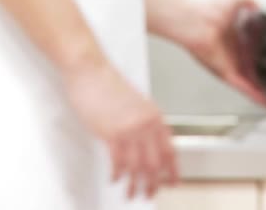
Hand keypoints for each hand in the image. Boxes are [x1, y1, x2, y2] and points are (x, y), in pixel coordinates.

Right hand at [64, 62, 177, 198]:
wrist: (91, 71)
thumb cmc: (109, 86)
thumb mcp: (136, 104)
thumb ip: (144, 123)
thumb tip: (148, 145)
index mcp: (155, 116)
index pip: (170, 150)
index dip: (173, 170)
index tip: (174, 182)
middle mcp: (146, 124)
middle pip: (155, 162)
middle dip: (154, 183)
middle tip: (150, 195)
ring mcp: (129, 129)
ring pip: (137, 166)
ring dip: (135, 184)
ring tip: (131, 194)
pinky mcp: (110, 132)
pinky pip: (118, 161)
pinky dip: (117, 174)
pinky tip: (115, 180)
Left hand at [179, 0, 265, 107]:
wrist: (193, 20)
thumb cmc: (208, 10)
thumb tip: (260, 4)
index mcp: (236, 41)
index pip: (254, 53)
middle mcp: (234, 56)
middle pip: (254, 72)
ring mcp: (231, 65)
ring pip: (251, 84)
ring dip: (264, 93)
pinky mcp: (227, 72)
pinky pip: (244, 87)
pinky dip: (255, 95)